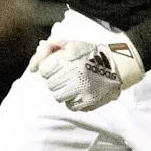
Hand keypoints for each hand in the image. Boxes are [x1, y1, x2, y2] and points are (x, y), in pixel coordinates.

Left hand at [29, 37, 145, 111]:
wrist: (117, 66)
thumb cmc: (90, 53)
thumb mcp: (70, 44)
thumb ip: (49, 50)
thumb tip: (32, 66)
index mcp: (68, 59)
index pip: (43, 70)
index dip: (48, 67)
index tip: (57, 65)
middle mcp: (74, 75)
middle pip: (49, 84)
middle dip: (55, 78)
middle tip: (67, 74)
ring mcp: (81, 91)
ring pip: (57, 96)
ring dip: (62, 90)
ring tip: (73, 83)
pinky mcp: (87, 102)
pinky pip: (69, 105)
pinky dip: (71, 99)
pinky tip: (79, 91)